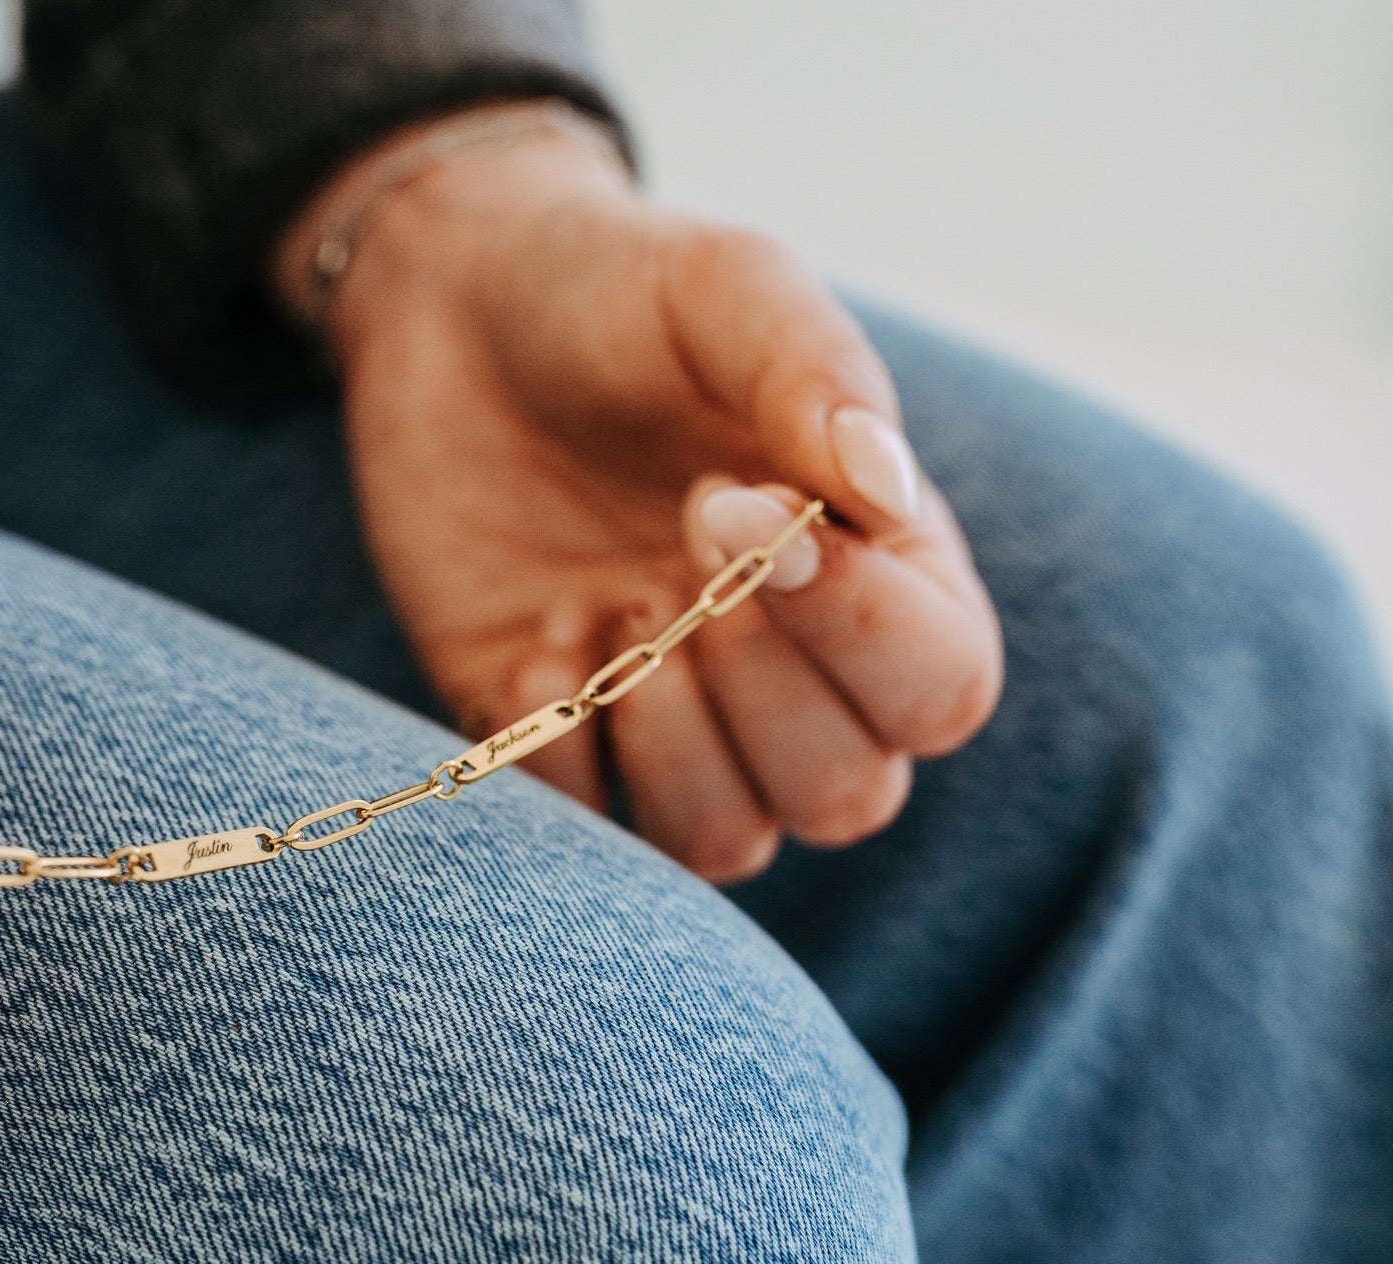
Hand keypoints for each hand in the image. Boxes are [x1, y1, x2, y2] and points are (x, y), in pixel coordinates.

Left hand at [282, 110, 1002, 880]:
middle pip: (849, 794)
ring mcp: (670, 710)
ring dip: (673, 744)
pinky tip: (531, 639)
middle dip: (764, 691)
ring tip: (615, 613)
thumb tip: (884, 491)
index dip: (862, 632)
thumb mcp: (725, 291)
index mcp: (874, 564)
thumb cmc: (615, 292)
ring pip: (731, 842)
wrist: (447, 307)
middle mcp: (789, 664)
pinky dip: (557, 750)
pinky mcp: (555, 729)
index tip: (735, 505)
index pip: (944, 687)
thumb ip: (815, 377)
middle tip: (679, 546)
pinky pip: (586, 824)